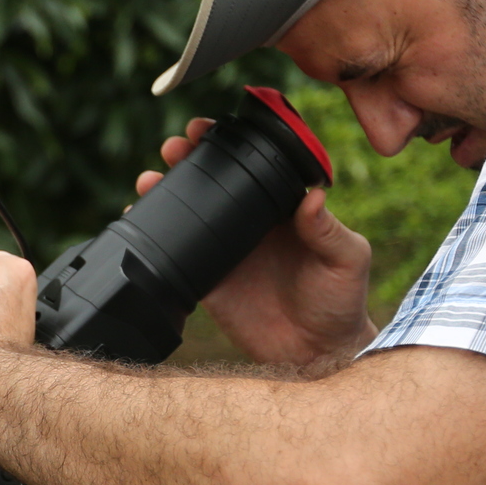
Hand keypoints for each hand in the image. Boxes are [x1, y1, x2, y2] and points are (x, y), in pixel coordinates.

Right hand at [141, 117, 376, 368]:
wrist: (317, 355)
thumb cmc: (341, 302)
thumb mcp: (347, 260)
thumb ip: (328, 230)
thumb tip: (314, 197)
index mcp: (284, 209)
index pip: (254, 165)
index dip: (230, 144)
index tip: (209, 129)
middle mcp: (252, 223)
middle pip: (214, 182)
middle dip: (188, 160)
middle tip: (174, 148)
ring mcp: (227, 250)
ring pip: (189, 212)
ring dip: (166, 191)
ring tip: (148, 179)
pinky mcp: (209, 280)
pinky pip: (177, 254)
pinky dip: (154, 238)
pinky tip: (138, 221)